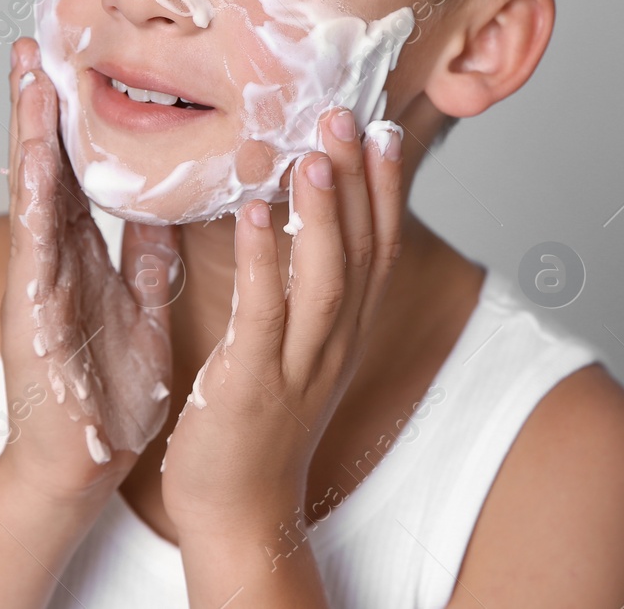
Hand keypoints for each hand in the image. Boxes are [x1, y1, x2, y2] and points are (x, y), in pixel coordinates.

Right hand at [0, 37, 181, 509]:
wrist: (83, 462)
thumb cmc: (109, 390)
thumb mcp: (140, 304)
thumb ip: (147, 253)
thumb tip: (168, 203)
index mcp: (82, 254)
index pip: (78, 170)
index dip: (77, 117)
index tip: (78, 60)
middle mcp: (54, 257)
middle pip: (47, 165)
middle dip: (40, 103)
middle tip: (36, 41)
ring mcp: (38, 280)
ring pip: (34, 191)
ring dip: (29, 130)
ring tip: (28, 73)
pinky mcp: (34, 311)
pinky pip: (36, 244)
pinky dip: (35, 197)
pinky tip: (35, 156)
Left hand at [158, 106, 404, 541]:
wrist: (237, 509)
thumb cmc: (255, 420)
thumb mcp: (294, 346)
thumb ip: (300, 286)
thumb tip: (292, 216)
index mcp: (346, 330)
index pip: (380, 248)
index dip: (386, 188)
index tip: (386, 129)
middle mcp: (335, 343)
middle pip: (363, 252)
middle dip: (361, 181)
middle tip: (351, 115)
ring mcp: (298, 365)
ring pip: (325, 279)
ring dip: (324, 213)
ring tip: (314, 153)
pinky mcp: (251, 384)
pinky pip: (263, 315)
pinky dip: (264, 261)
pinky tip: (257, 213)